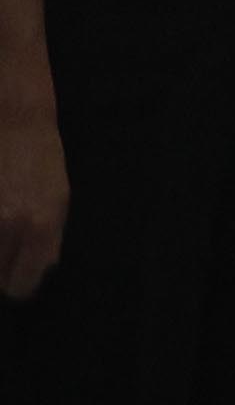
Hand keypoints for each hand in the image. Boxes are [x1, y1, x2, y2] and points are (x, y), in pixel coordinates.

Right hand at [0, 106, 57, 298]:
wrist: (14, 120)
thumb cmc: (39, 158)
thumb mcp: (59, 200)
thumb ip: (49, 240)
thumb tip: (39, 271)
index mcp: (43, 225)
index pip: (22, 283)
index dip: (17, 282)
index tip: (13, 274)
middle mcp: (11, 224)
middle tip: (3, 244)